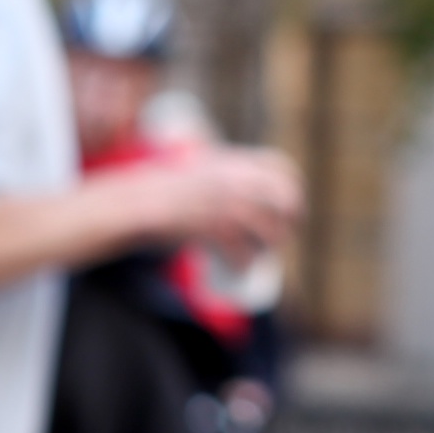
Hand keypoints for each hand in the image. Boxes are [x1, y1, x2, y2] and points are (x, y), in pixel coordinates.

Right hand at [139, 146, 301, 258]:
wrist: (139, 202)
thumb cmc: (165, 190)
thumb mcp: (201, 169)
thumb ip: (228, 175)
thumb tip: (254, 193)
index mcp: (234, 161)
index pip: (283, 168)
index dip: (295, 190)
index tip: (292, 209)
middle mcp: (236, 178)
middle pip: (285, 201)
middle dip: (288, 223)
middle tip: (280, 239)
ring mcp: (226, 202)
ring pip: (270, 230)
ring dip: (268, 248)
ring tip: (258, 258)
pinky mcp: (215, 228)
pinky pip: (243, 252)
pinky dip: (244, 265)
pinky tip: (239, 271)